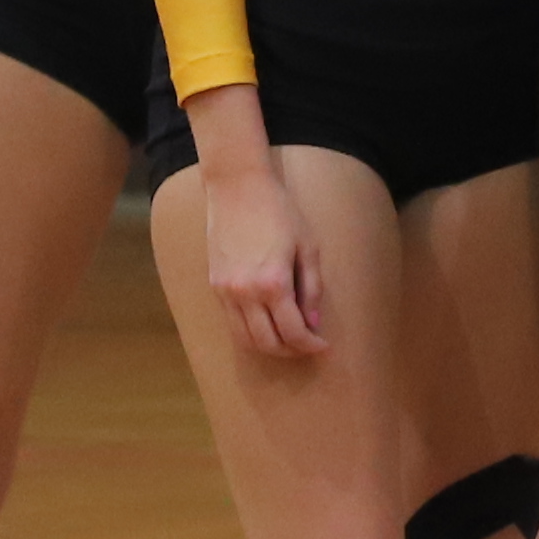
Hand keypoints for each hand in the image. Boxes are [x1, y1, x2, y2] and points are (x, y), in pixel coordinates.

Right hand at [192, 128, 328, 361]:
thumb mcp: (307, 247)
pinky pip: (232, 323)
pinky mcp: (215, 285)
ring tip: (288, 340)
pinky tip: (266, 325)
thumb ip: (312, 288)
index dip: (311, 344)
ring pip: (246, 339)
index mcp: (273, 283)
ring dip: (269, 347)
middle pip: (268, 343)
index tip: (323, 344)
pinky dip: (250, 333)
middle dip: (291, 351)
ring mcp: (226, 291)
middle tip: (307, 345)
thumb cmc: (279, 211)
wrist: (238, 187)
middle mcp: (246, 293)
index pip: (293, 332)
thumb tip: (312, 322)